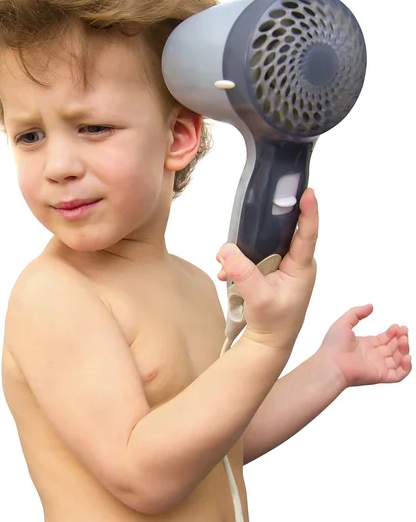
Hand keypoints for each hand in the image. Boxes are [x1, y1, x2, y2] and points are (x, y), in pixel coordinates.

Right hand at [216, 188, 317, 349]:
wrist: (268, 342)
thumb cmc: (274, 323)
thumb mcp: (258, 298)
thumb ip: (243, 272)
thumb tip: (226, 249)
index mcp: (301, 267)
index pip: (308, 233)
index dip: (309, 211)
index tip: (308, 192)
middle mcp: (295, 263)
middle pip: (282, 231)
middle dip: (261, 227)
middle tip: (248, 217)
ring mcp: (282, 266)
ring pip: (263, 244)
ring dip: (243, 249)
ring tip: (225, 262)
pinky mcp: (269, 271)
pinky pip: (253, 256)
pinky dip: (238, 262)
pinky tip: (226, 273)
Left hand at [318, 304, 411, 386]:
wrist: (331, 363)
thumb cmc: (333, 345)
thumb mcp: (344, 323)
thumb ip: (357, 313)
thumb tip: (370, 306)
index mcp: (365, 345)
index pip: (384, 339)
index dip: (392, 333)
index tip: (397, 326)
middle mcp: (372, 356)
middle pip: (393, 347)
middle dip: (400, 338)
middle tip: (404, 330)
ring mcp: (377, 366)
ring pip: (398, 359)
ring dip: (404, 349)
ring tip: (404, 339)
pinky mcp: (381, 376)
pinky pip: (398, 375)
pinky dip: (406, 367)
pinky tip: (407, 356)